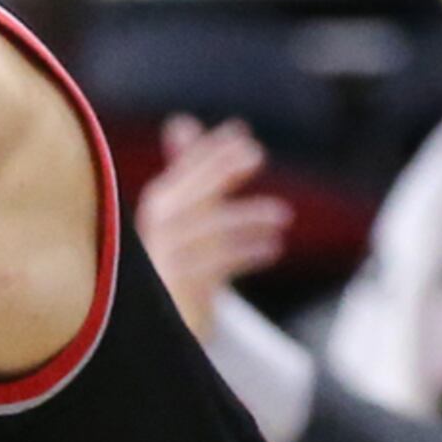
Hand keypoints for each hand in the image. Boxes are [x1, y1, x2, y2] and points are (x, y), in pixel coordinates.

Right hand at [134, 114, 289, 337]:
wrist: (162, 320)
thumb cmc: (178, 257)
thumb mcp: (186, 212)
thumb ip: (187, 169)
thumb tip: (181, 122)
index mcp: (160, 207)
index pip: (183, 172)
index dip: (209, 151)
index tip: (239, 132)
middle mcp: (158, 231)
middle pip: (190, 196)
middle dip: (220, 172)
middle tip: (256, 154)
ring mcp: (166, 260)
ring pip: (207, 232)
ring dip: (244, 219)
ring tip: (283, 216)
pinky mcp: (181, 290)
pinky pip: (215, 267)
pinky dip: (246, 254)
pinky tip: (273, 247)